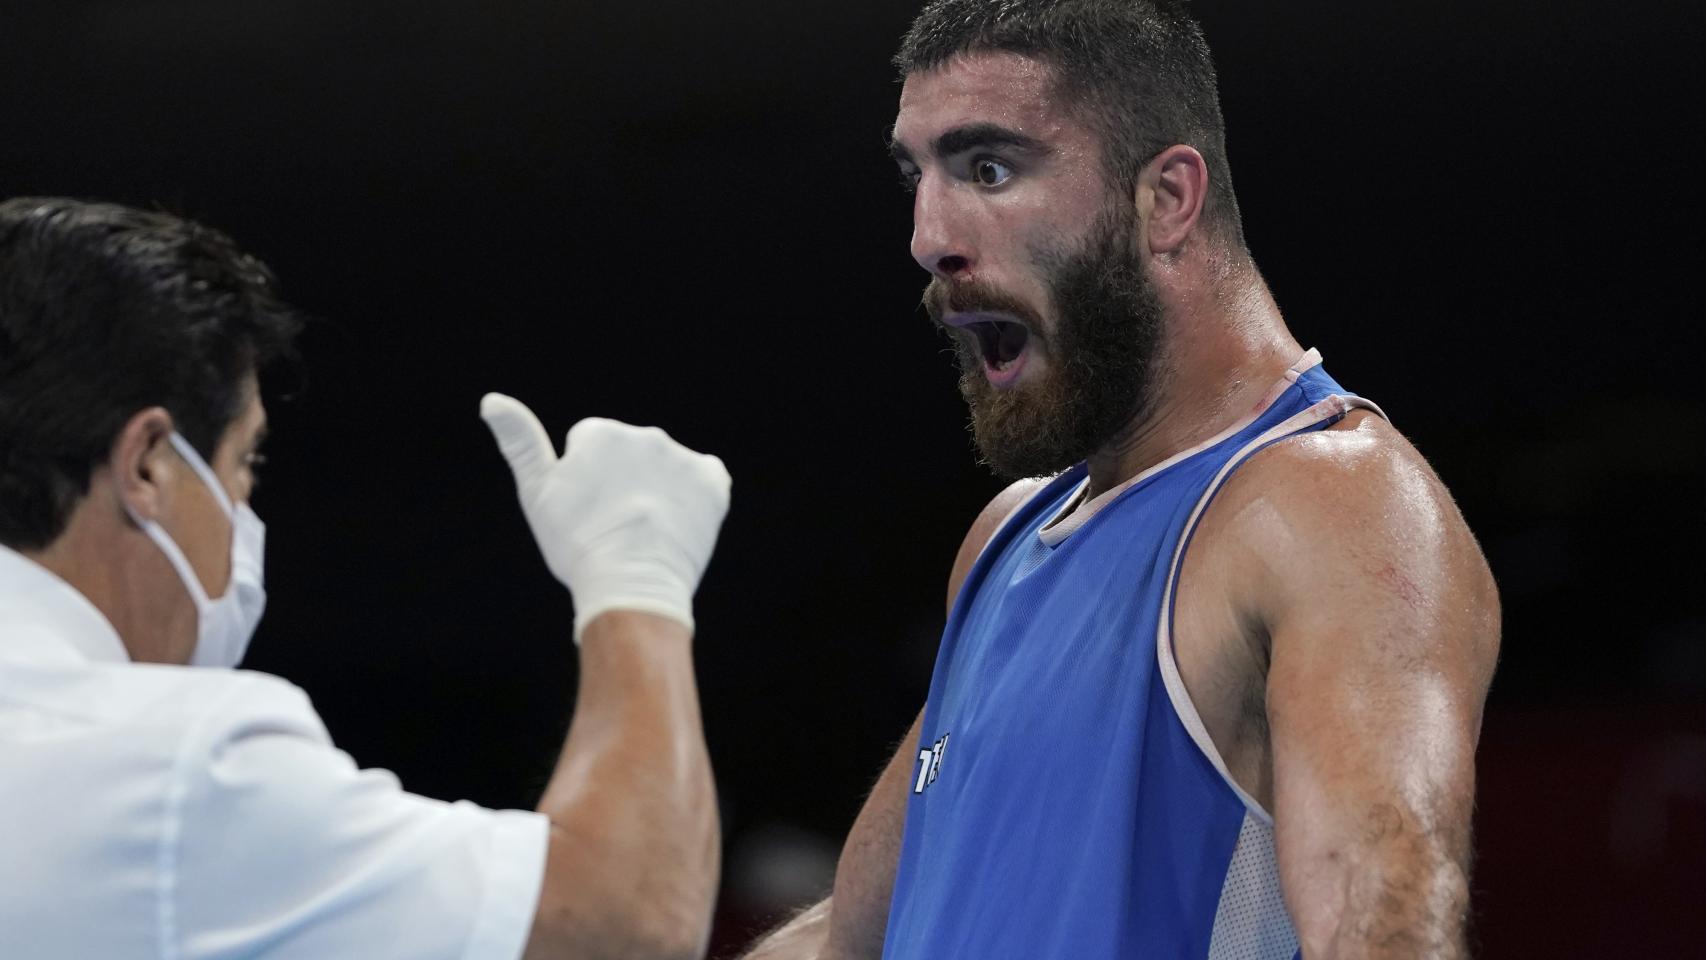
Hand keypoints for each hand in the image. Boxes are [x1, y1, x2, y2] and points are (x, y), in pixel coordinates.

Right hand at [480, 393, 730, 640]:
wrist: (630, 586)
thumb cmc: (577, 544)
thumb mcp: (537, 494)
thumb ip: (520, 442)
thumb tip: (491, 400)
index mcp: (600, 432)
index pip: (591, 449)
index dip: (586, 483)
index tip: (587, 510)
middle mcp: (645, 435)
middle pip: (631, 457)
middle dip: (623, 482)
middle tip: (615, 523)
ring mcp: (682, 458)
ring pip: (665, 470)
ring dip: (658, 490)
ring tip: (645, 529)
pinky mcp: (713, 482)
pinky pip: (706, 480)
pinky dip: (696, 498)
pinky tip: (678, 523)